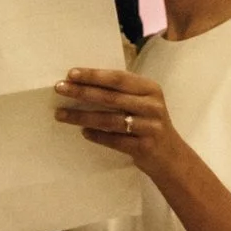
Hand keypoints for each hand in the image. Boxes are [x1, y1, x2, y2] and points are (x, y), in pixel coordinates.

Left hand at [56, 66, 174, 178]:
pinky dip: (97, 136)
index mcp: (150, 88)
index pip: (118, 78)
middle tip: (59, 88)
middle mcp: (152, 105)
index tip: (71, 74)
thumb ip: (121, 93)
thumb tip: (83, 84)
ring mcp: (149, 127)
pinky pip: (115, 141)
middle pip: (111, 97)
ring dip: (82, 117)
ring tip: (61, 114)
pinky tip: (83, 132)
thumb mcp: (143, 102)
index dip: (94, 75)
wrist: (171, 156)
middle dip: (82, 92)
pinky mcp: (144, 147)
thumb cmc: (149, 124)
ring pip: (109, 120)